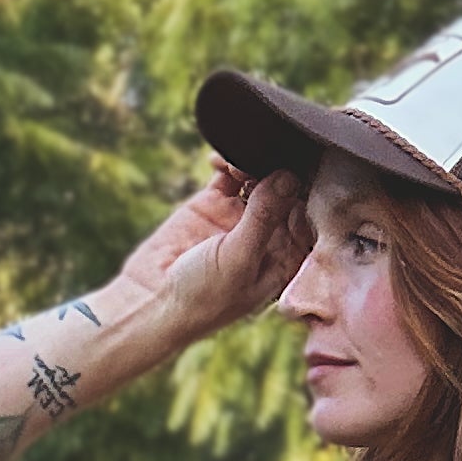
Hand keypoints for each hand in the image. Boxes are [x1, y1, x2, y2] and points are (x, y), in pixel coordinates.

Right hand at [117, 161, 311, 345]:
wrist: (153, 299)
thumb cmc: (204, 296)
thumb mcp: (239, 259)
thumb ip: (264, 217)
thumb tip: (289, 176)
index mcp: (285, 260)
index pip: (308, 220)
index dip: (307, 196)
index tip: (298, 177)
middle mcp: (268, 238)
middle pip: (286, 195)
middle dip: (279, 175)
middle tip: (266, 163)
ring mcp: (241, 219)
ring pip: (259, 180)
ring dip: (253, 165)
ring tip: (236, 167)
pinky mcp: (214, 204)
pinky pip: (229, 175)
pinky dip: (228, 162)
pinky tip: (219, 162)